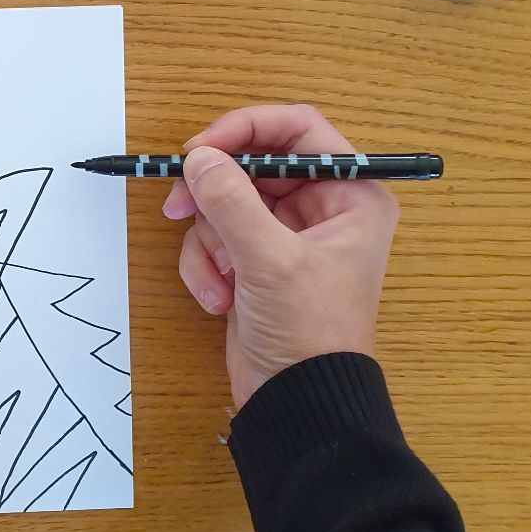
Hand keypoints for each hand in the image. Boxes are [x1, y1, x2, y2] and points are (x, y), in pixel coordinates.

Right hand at [161, 105, 398, 408]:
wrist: (298, 401)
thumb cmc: (309, 331)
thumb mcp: (271, 260)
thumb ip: (231, 201)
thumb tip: (197, 158)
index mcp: (351, 195)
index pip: (298, 130)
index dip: (246, 129)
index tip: (200, 147)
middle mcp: (323, 208)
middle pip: (252, 166)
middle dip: (214, 194)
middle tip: (179, 205)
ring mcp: (286, 237)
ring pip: (225, 204)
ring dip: (209, 241)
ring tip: (219, 278)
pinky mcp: (256, 263)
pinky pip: (216, 239)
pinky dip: (207, 266)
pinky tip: (218, 299)